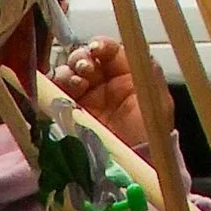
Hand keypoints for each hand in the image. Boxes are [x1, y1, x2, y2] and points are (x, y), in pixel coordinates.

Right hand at [50, 39, 151, 156]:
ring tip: (76, 83)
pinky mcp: (67, 116)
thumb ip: (146, 68)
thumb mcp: (157, 98)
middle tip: (84, 68)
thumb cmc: (150, 132)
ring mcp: (83, 100)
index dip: (99, 45)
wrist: (134, 165)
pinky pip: (53, 97)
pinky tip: (65, 92)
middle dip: (81, 58)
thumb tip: (126, 48)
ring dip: (68, 73)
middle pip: (82, 59)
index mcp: (124, 74)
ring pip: (66, 75)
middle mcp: (101, 84)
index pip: (107, 50)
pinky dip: (54, 89)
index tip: (96, 50)